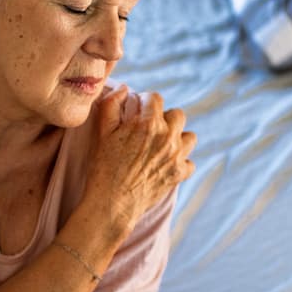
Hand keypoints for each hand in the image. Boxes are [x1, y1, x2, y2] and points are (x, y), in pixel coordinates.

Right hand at [85, 85, 195, 235]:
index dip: (144, 102)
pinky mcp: (179, 174)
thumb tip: (124, 89)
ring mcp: (176, 156)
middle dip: (164, 118)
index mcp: (148, 122)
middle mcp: (167, 136)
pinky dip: (181, 162)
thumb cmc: (103, 166)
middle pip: (177, 114)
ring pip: (190, 136)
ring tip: (162, 145)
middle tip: (149, 129)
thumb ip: (111, 104)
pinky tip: (166, 164)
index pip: (155, 98)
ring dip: (178, 138)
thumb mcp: (101, 131)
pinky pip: (190, 162)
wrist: (111, 203)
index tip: (137, 110)